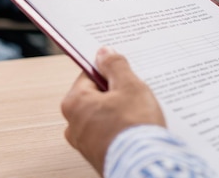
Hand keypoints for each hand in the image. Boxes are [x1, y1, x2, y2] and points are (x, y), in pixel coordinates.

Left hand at [61, 47, 165, 174]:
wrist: (145, 168)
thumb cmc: (134, 127)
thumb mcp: (129, 86)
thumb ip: (115, 66)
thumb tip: (103, 53)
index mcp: (74, 103)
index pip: (89, 75)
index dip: (108, 71)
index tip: (122, 72)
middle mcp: (73, 124)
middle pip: (95, 97)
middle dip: (114, 94)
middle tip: (134, 94)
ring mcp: (84, 143)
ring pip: (102, 117)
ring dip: (118, 113)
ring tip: (138, 114)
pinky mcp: (98, 157)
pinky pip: (109, 136)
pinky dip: (120, 131)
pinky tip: (136, 131)